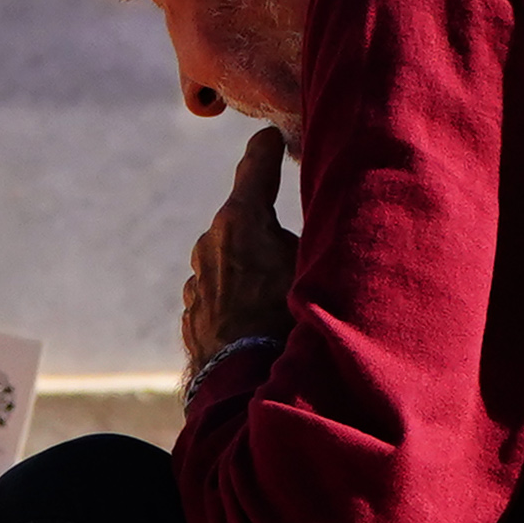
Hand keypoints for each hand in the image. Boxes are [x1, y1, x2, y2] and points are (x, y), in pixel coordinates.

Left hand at [181, 127, 297, 371]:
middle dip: (264, 220)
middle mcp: (210, 243)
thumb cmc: (286, 321)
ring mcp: (196, 280)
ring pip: (230, 258)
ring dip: (251, 263)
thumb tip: (331, 212)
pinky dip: (238, 294)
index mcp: (240, 220)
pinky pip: (220, 291)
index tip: (269, 136)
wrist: (241, 386)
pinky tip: (259, 316)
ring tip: (279, 290)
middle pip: (243, 217)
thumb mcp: (313, 266)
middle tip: (293, 234)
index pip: (255, 168)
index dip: (266, 149)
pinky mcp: (191, 311)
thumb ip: (316, 232)